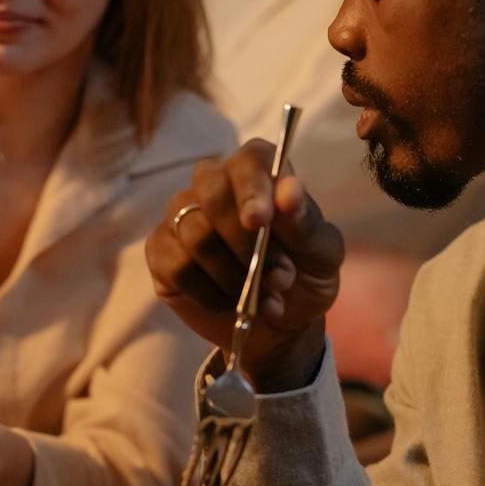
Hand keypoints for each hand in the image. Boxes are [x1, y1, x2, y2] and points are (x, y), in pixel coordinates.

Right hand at [145, 139, 343, 391]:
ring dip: (235, 276)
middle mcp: (214, 184)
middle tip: (279, 278)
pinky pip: (178, 266)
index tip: (261, 221)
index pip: (250, 160)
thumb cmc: (304, 276)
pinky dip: (210, 293)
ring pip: (196, 235)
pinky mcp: (162, 252)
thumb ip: (307, 224)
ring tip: (263, 298)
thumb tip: (289, 193)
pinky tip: (230, 302)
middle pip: (212, 193)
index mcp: (259, 173)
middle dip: (246, 244)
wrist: (281, 325)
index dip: (253, 188)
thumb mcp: (323, 255)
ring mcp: (182, 216)